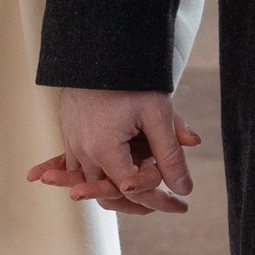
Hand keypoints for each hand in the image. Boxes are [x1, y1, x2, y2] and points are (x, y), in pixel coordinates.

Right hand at [27, 88, 200, 213]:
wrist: (96, 48)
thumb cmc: (129, 79)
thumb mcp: (157, 114)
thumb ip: (170, 154)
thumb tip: (184, 189)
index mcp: (104, 149)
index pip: (133, 189)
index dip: (159, 198)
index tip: (181, 203)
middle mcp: (83, 152)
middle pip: (111, 194)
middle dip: (141, 203)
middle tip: (171, 205)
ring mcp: (73, 143)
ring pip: (93, 184)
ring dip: (117, 194)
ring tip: (148, 201)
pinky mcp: (69, 134)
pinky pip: (76, 167)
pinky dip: (87, 180)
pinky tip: (94, 189)